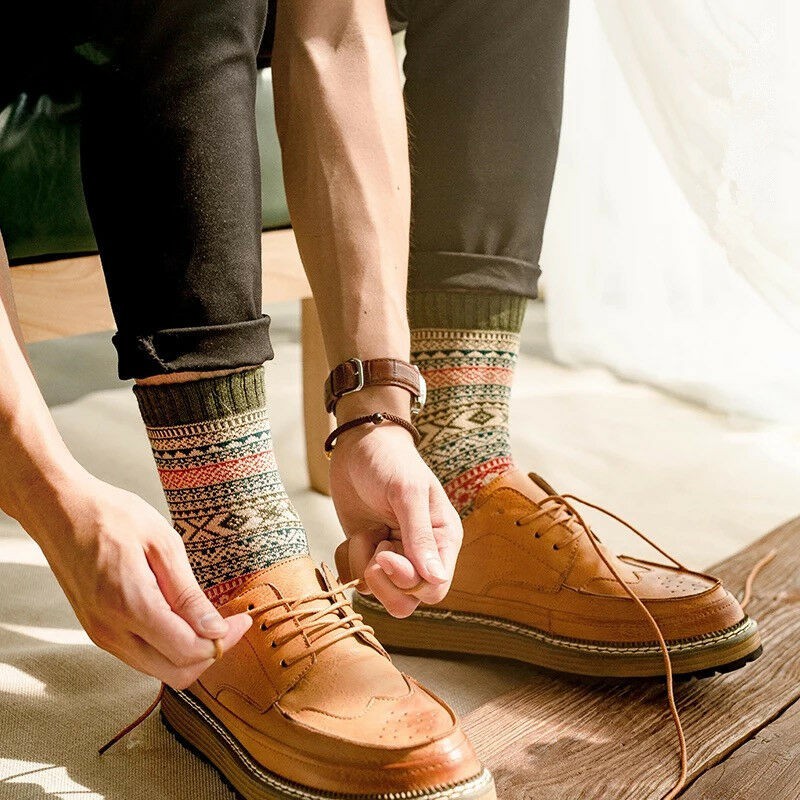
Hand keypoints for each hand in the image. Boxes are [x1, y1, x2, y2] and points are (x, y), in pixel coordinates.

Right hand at [24, 470, 251, 688]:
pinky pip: (141, 656)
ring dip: (190, 654)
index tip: (244, 619)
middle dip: (211, 654)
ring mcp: (100, 635)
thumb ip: (187, 594)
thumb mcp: (162, 544)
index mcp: (130, 606)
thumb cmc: (112, 516)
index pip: (188, 651)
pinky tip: (184, 619)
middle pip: (175, 673)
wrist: (60, 510)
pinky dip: (169, 648)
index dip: (224, 641)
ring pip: (157, 670)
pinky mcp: (97, 631)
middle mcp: (111, 631)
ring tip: (211, 620)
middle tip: (231, 624)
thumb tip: (214, 630)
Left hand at [328, 422, 461, 617]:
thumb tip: (436, 578)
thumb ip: (420, 537)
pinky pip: (356, 579)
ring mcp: (393, 555)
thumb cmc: (390, 461)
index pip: (434, 589)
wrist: (359, 444)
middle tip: (374, 547)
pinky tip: (355, 535)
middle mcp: (421, 554)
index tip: (385, 555)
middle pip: (407, 600)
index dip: (408, 582)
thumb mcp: (407, 494)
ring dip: (364, 567)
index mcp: (443, 540)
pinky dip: (349, 560)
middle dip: (384, 581)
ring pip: (379, 593)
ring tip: (367, 533)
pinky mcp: (367, 552)